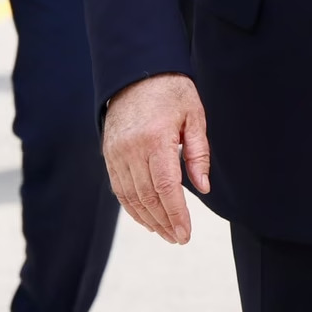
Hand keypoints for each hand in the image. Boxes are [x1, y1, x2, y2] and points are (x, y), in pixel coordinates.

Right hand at [102, 73, 210, 244]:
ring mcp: (116, 153)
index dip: (176, 214)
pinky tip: (147, 218)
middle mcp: (131, 150)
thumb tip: (203, 188)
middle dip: (164, 222)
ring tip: (166, 233)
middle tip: (179, 238)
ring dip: (149, 219)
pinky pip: (119, 189)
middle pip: (147, 197)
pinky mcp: (109, 155)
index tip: (186, 233)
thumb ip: (199, 153)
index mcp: (155, 139)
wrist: (137, 73)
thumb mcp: (194, 116)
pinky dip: (132, 207)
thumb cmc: (172, 92)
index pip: (165, 187)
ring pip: (131, 197)